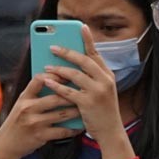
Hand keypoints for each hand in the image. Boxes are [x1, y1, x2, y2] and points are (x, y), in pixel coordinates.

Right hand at [0, 74, 81, 158]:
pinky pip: (62, 131)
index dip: (55, 75)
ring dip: (76, 111)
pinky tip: (80, 126)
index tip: (68, 73)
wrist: (6, 145)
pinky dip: (73, 129)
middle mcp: (28, 108)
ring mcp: (34, 123)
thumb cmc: (17, 122)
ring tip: (86, 107)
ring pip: (61, 114)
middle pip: (55, 98)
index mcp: (24, 97)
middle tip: (85, 92)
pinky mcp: (40, 136)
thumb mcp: (21, 104)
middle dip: (72, 94)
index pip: (38, 79)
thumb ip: (35, 94)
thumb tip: (56, 80)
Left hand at [43, 25, 124, 143]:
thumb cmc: (103, 111)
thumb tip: (73, 65)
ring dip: (58, 69)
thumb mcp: (103, 91)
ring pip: (74, 74)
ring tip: (47, 67)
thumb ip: (93, 77)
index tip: (81, 27)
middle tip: (52, 47)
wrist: (111, 132)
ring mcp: (97, 91)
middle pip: (84, 60)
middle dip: (66, 52)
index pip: (96, 54)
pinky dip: (56, 85)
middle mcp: (105, 80)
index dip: (88, 39)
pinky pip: (68, 91)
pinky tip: (47, 82)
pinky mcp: (88, 103)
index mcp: (108, 75)